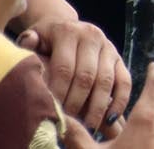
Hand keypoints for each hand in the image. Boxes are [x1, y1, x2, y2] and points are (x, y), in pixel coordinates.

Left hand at [15, 15, 130, 135]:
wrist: (66, 27)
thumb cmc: (46, 40)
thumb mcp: (36, 36)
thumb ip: (30, 41)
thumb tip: (28, 41)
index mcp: (69, 33)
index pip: (64, 68)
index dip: (59, 92)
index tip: (53, 111)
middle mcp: (92, 37)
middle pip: (86, 76)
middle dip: (76, 103)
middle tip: (68, 122)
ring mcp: (108, 47)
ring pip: (106, 81)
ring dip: (97, 107)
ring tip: (88, 126)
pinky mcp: (119, 59)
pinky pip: (125, 81)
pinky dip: (120, 101)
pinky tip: (110, 117)